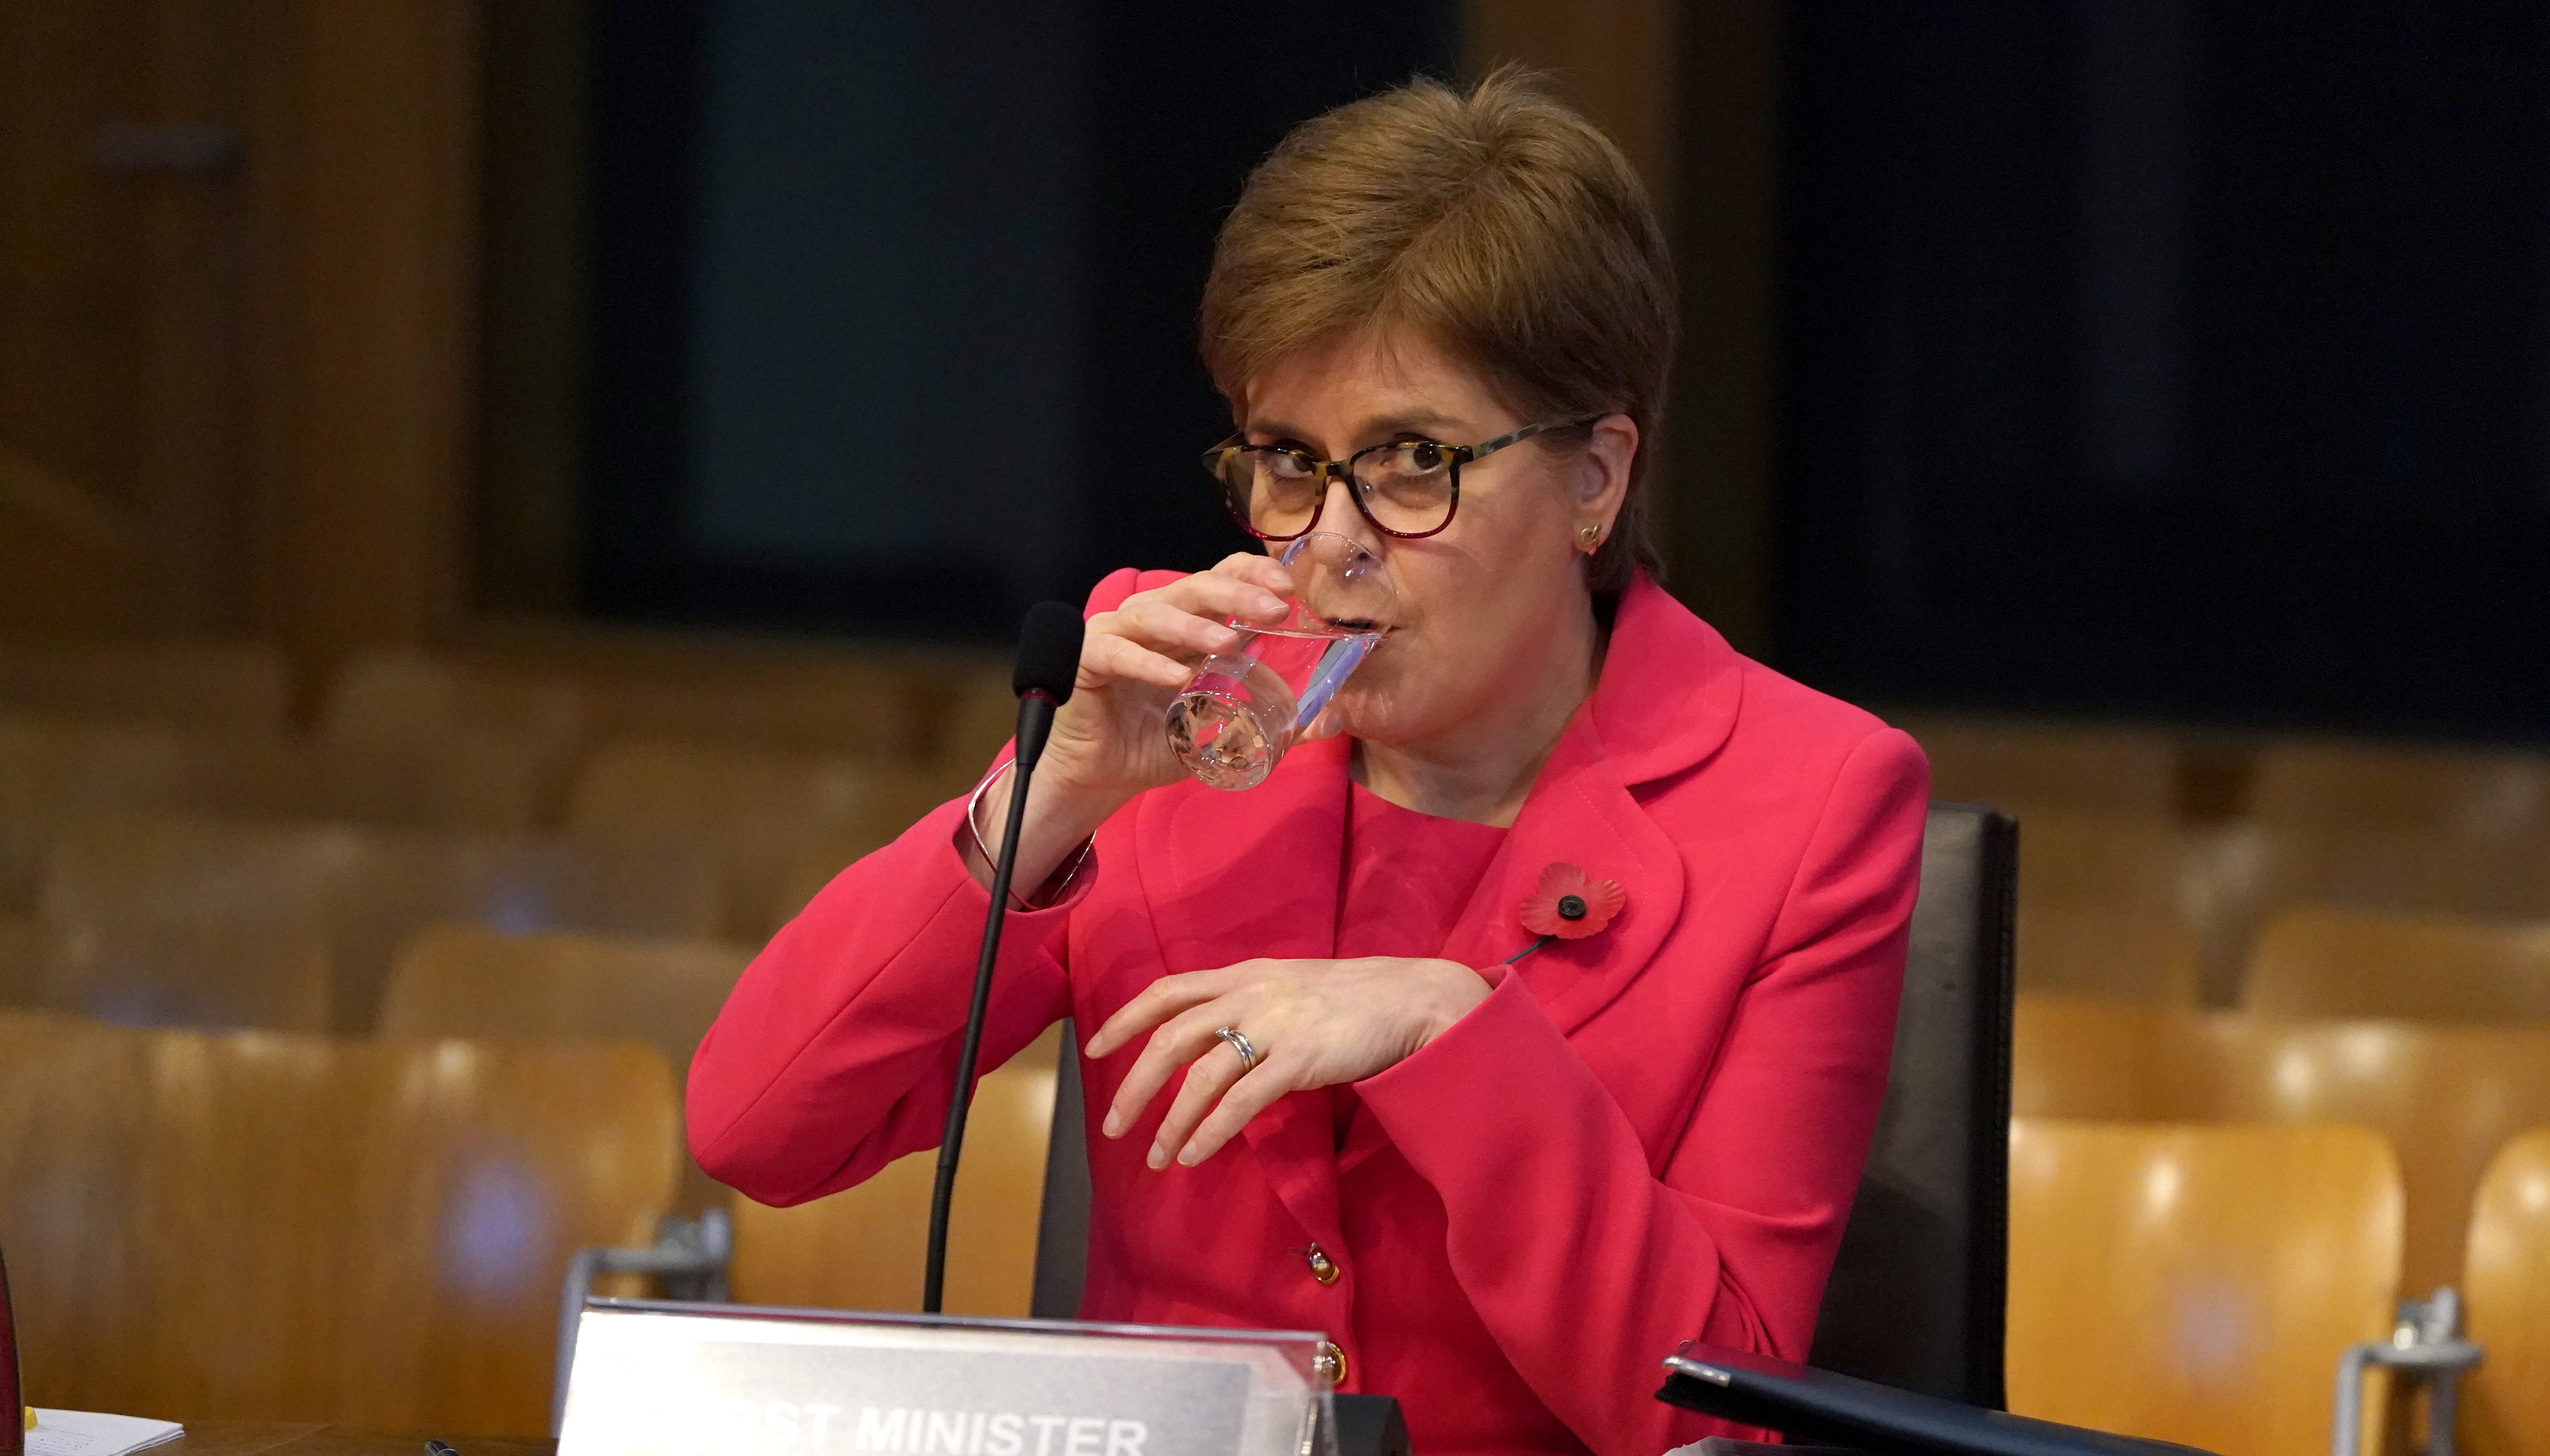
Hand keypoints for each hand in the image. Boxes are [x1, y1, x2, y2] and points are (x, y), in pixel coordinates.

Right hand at [1039, 553, 1297, 802]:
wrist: (1101, 776)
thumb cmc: (1158, 742)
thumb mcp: (1225, 730)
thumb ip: (1275, 721)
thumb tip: (1332, 720)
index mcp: (1187, 624)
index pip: (1220, 578)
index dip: (1252, 575)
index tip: (1287, 590)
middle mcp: (1153, 619)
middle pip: (1194, 587)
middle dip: (1237, 595)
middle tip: (1274, 609)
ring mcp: (1116, 634)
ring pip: (1154, 613)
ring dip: (1193, 626)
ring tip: (1229, 643)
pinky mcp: (1086, 660)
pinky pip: (1116, 652)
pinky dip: (1147, 663)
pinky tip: (1175, 679)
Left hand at [1084, 957, 1490, 1169]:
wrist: (1411, 998)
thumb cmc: (1351, 999)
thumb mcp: (1287, 987)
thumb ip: (1247, 1005)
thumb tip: (1211, 1040)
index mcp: (1243, 975)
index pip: (1167, 991)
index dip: (1125, 1019)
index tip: (1095, 1047)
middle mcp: (1250, 994)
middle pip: (1170, 1038)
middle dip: (1134, 1086)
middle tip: (1112, 1126)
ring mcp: (1275, 1025)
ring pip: (1201, 1076)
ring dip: (1171, 1122)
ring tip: (1157, 1157)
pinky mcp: (1300, 1059)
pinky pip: (1242, 1102)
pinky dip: (1212, 1131)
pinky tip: (1196, 1154)